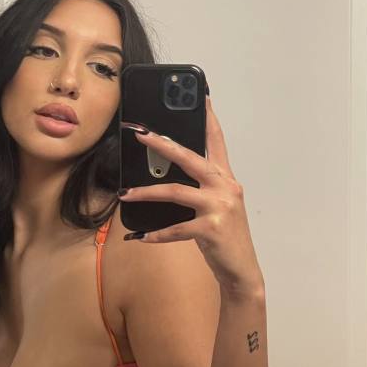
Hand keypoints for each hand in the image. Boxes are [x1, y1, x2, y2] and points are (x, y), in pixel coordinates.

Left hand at [119, 96, 263, 298]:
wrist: (241, 270)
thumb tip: (165, 177)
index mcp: (226, 179)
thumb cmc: (225, 237)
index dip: (209, 118)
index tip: (201, 97)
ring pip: (175, 192)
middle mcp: (225, 188)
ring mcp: (219, 208)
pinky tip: (141, 236)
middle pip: (190, 158)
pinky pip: (176, 228)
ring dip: (146, 193)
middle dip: (162, 144)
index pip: (217, 142)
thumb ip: (200, 189)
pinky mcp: (211, 229)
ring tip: (125, 194)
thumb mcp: (217, 207)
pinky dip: (156, 233)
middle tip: (140, 134)